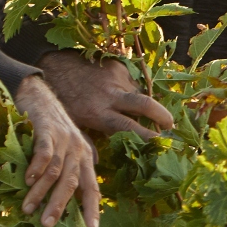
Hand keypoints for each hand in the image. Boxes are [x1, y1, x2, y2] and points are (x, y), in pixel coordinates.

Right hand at [11, 75, 100, 226]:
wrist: (38, 94)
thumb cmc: (51, 128)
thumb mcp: (66, 148)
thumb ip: (69, 170)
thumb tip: (67, 200)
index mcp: (85, 157)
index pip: (92, 186)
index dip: (92, 207)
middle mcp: (78, 149)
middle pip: (72, 182)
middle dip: (60, 205)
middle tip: (48, 224)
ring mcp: (64, 138)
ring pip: (55, 171)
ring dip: (41, 191)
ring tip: (28, 208)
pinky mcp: (47, 129)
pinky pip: (44, 151)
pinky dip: (36, 166)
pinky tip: (27, 180)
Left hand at [39, 50, 174, 138]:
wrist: (54, 65)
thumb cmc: (62, 98)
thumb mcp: (70, 123)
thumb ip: (86, 141)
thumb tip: (96, 162)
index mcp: (98, 113)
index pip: (128, 127)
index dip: (146, 135)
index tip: (160, 142)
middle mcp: (110, 95)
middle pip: (144, 105)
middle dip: (161, 115)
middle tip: (171, 125)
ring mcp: (116, 78)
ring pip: (139, 93)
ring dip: (142, 103)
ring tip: (139, 111)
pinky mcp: (117, 66)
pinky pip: (131, 81)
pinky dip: (130, 90)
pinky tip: (120, 94)